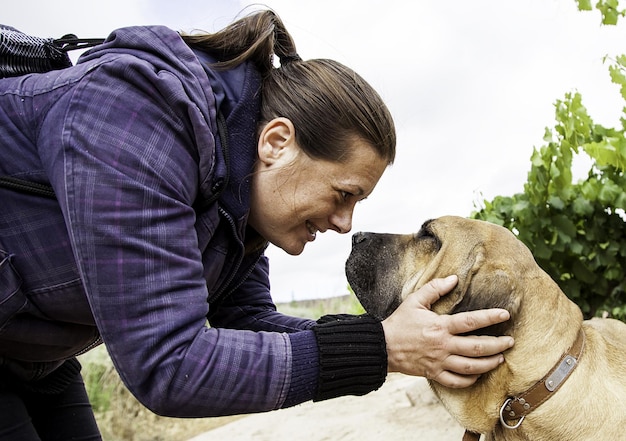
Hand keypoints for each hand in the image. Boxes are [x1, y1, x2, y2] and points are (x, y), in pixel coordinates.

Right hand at [381, 275, 513, 387]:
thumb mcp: (414, 300)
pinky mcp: (434, 373)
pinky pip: (456, 381)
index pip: (471, 321)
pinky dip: (470, 380)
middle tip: (510, 342)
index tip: (505, 315)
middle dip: (497, 345)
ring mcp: (439, 361)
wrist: (382, 346)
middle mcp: (443, 345)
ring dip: (489, 363)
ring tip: (500, 358)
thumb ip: (434, 288)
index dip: (490, 317)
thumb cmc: (399, 322)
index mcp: (440, 326)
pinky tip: (478, 374)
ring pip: (471, 367)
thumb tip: (454, 279)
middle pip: (477, 347)